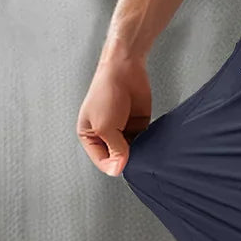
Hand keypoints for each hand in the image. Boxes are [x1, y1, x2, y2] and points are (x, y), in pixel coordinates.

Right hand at [77, 55, 151, 177]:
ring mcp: (122, 132)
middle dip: (126, 160)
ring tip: (142, 150)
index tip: (123, 164)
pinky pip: (143, 143)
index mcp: (90, 136)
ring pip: (132, 153)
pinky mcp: (137, 127)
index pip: (101, 161)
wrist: (125, 71)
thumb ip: (114, 149)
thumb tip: (118, 169)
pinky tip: (150, 144)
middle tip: (134, 158)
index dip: (113, 165)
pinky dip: (147, 145)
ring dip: (138, 153)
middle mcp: (105, 136)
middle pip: (117, 158)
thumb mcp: (105, 126)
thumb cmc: (106, 93)